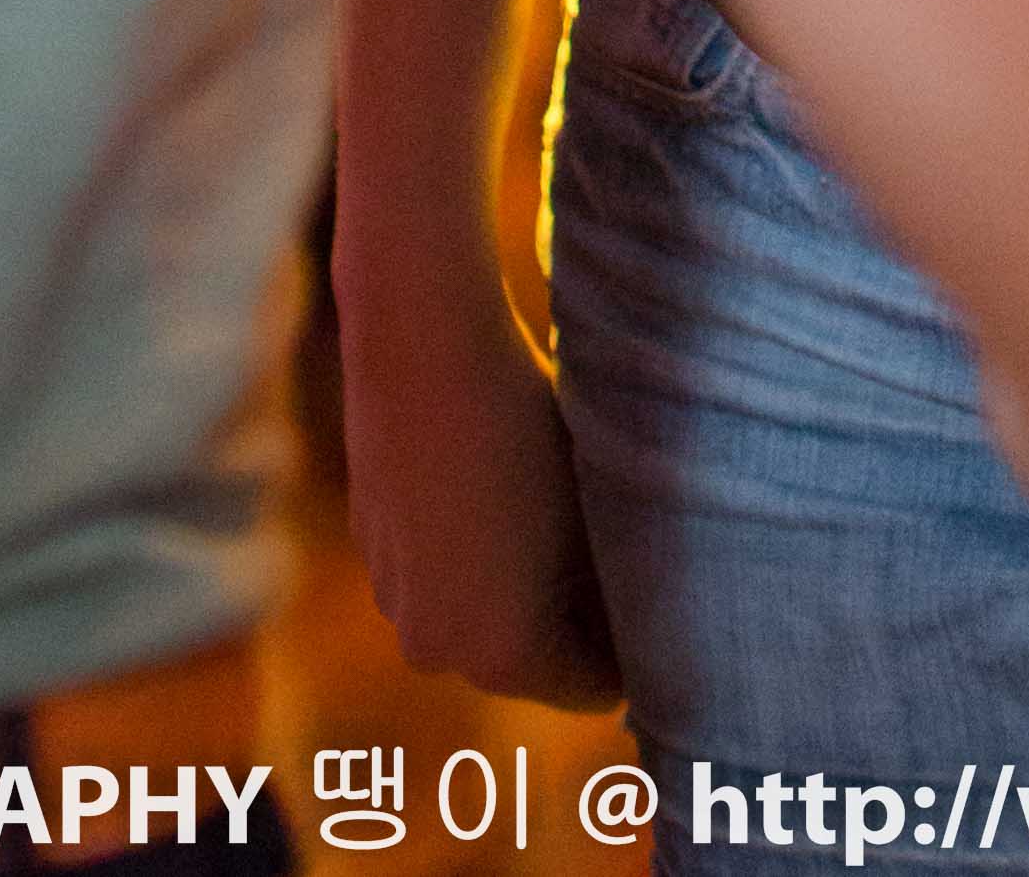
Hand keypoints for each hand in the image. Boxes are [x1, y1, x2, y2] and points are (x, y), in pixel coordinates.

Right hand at [339, 288, 622, 714]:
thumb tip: (643, 617)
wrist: (423, 344)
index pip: (594, 685)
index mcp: (501, 655)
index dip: (633, 642)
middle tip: (610, 540)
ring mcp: (396, 600)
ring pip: (483, 609)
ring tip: (550, 502)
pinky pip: (441, 567)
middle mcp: (438, 649)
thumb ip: (616, 592)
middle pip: (534, 654)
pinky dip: (470, 543)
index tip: (658, 590)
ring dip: (518, 579)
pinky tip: (491, 477)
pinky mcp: (370, 547)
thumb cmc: (528, 428)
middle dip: (574, 614)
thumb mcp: (595, 515)